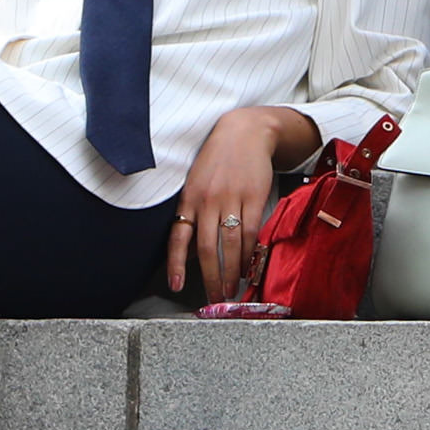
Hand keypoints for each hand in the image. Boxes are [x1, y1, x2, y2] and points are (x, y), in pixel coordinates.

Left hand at [168, 105, 293, 300]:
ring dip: (232, 272)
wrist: (245, 132)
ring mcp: (231, 199)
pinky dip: (250, 254)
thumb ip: (192, 216)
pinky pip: (251, 233)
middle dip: (211, 278)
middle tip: (215, 298)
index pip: (178, 237)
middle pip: (208, 249)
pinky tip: (248, 267)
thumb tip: (189, 253)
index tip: (176, 285)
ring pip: (231, 245)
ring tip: (232, 289)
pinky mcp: (254, 197)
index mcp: (188, 198)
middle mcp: (207, 200)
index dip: (176, 264)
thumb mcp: (196, 183)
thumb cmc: (218, 161)